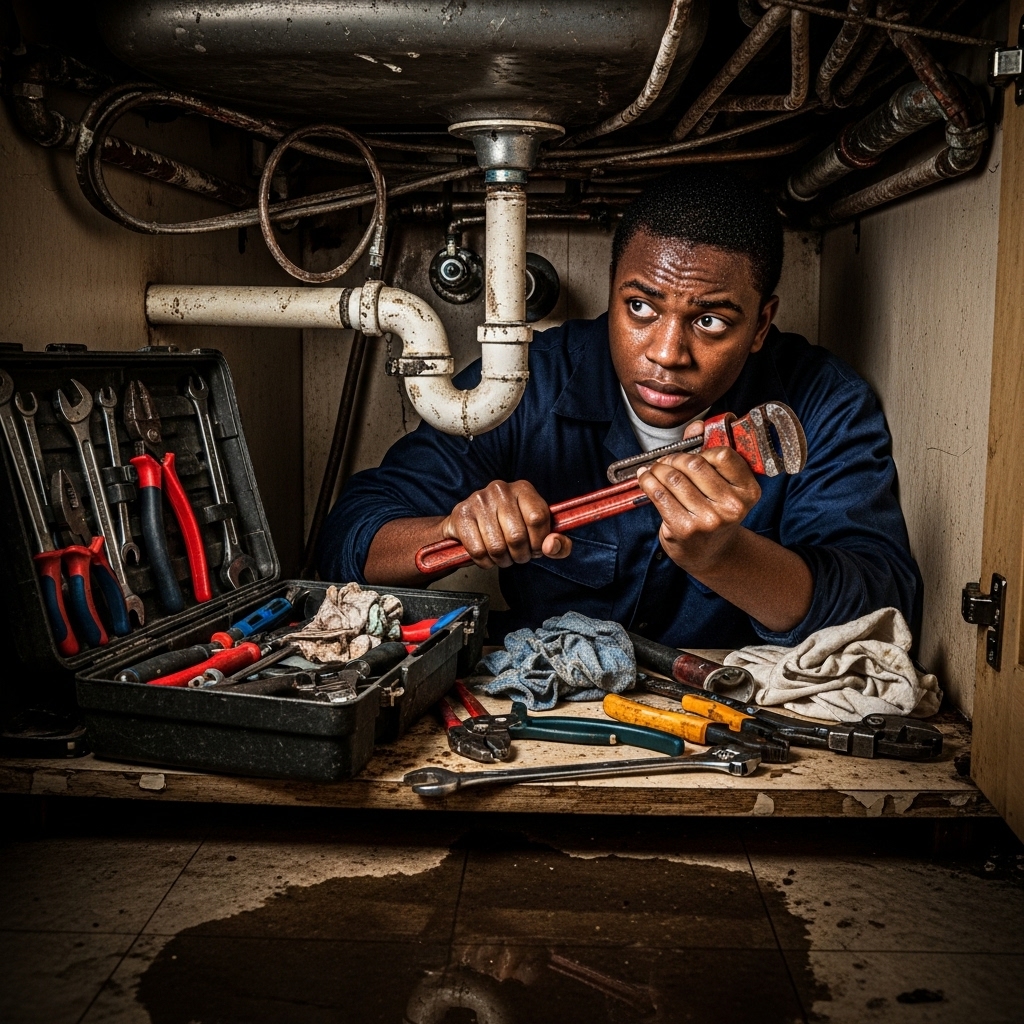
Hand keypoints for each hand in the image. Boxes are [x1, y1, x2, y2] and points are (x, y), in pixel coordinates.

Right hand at [440, 479, 571, 569]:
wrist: (468, 527)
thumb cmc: (508, 530)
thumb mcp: (539, 535)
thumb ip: (559, 544)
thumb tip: (551, 546)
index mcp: (523, 489)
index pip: (538, 518)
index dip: (539, 541)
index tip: (535, 547)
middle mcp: (500, 489)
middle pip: (517, 536)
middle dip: (520, 555)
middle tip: (518, 555)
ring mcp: (478, 500)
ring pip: (497, 547)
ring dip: (502, 560)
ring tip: (503, 556)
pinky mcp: (461, 515)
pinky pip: (478, 551)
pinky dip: (485, 562)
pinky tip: (487, 555)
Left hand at [637, 420, 760, 574]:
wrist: (709, 553)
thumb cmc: (714, 514)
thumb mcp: (721, 486)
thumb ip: (709, 453)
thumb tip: (697, 425)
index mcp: (748, 491)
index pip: (722, 455)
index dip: (701, 450)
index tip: (690, 453)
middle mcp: (732, 506)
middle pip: (694, 464)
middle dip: (674, 458)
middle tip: (666, 461)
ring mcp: (708, 520)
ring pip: (673, 478)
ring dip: (658, 469)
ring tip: (654, 469)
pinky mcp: (684, 529)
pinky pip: (659, 494)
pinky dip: (647, 481)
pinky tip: (645, 478)